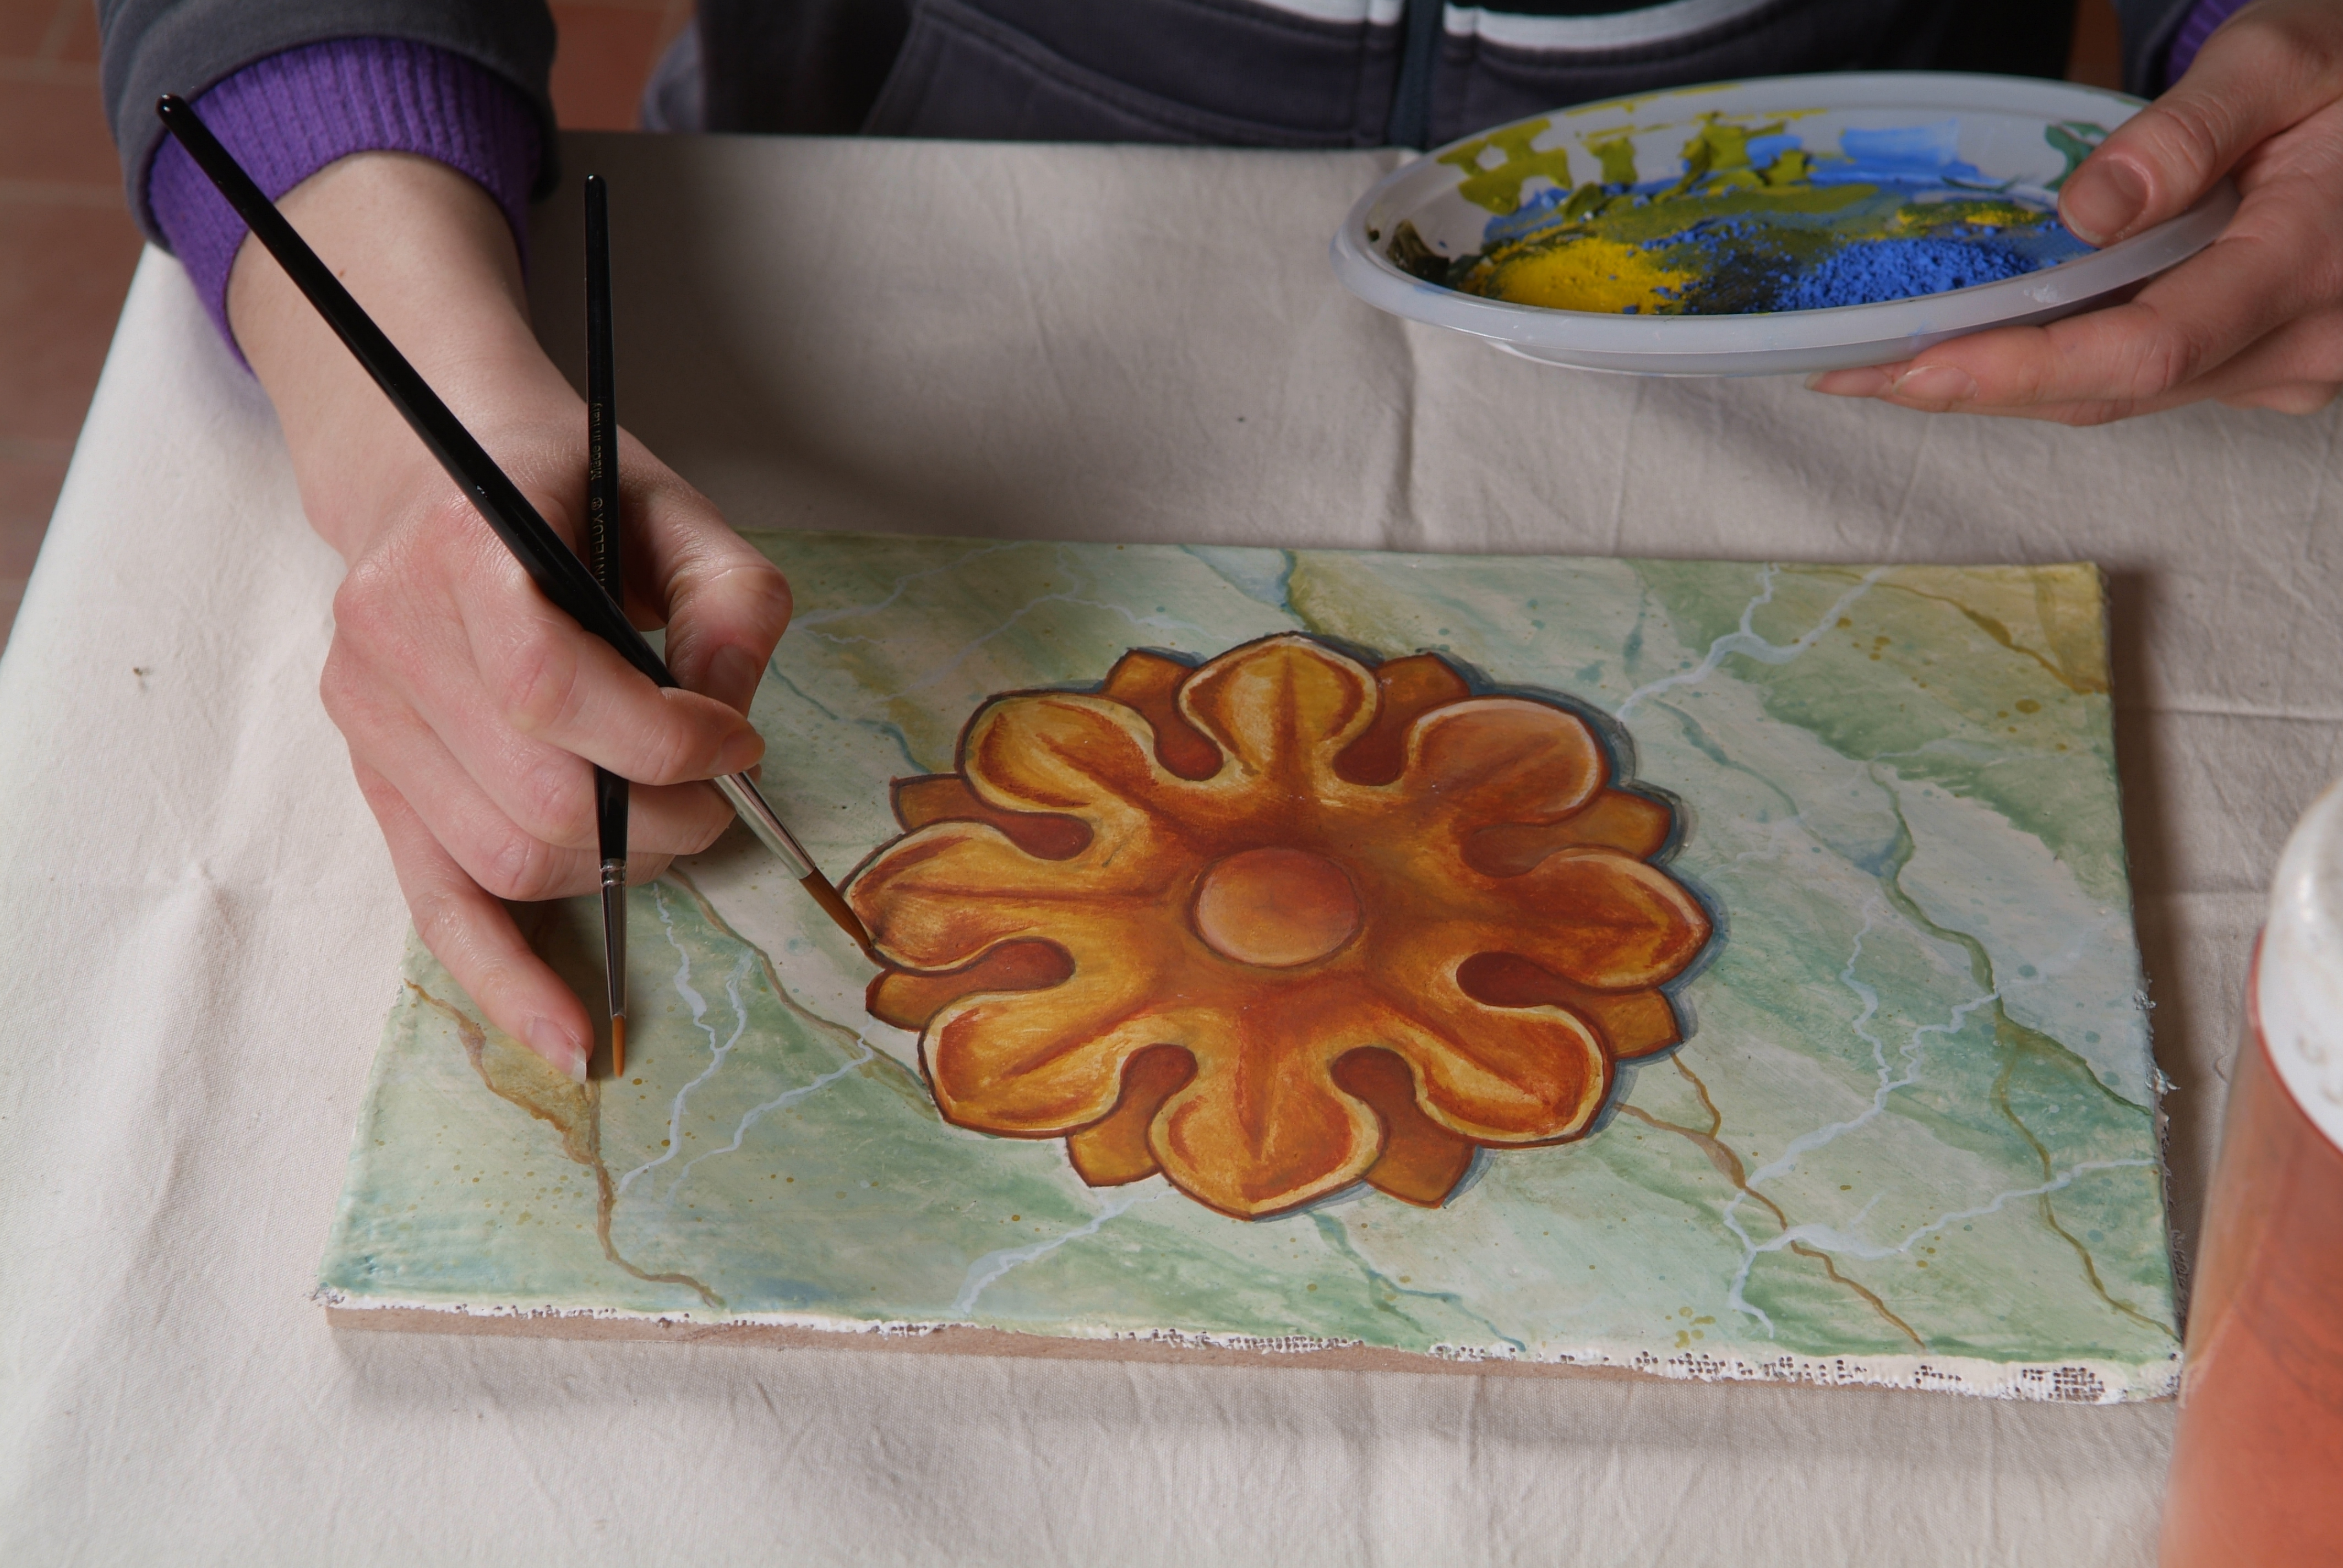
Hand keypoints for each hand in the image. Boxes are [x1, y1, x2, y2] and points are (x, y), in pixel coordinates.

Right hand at [230, 152, 791, 1079]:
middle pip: (535, 792)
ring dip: (610, 871)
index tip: (738, 740)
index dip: (663, 738)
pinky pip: (436, 900)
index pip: (550, 686)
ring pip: (500, 854)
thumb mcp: (674, 503)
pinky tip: (569, 1037)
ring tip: (671, 828)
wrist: (430, 462)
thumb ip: (730, 596)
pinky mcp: (372, 772)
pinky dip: (504, 979)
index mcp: (460, 546)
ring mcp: (368, 712)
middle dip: (659, 821)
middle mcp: (389, 634)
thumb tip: (731, 713)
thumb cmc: (567, 482)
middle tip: (721, 799)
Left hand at [1810, 0, 2342, 421]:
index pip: (2142, 349)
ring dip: (2002, 386)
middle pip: (2114, 390)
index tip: (1911, 368)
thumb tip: (2088, 210)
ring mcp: (2288, 369)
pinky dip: (2056, 368)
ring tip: (1885, 365)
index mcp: (2307, 263)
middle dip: (1975, 387)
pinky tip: (1978, 348)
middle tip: (1852, 371)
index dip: (2017, 369)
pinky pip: (2145, 380)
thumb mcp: (2288, 56)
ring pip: (2121, 396)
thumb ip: (2189, 132)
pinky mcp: (2265, 368)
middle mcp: (2302, 345)